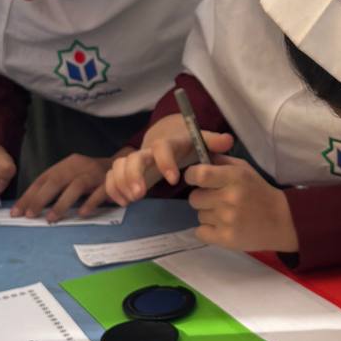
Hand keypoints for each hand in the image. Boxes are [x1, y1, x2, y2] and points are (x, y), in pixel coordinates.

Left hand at [11, 154, 112, 221]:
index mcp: (67, 164)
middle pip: (57, 180)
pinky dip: (90, 203)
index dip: (29, 195)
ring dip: (62, 203)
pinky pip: (100, 192)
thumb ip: (57, 187)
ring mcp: (96, 173)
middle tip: (30, 215)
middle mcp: (79, 165)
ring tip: (51, 219)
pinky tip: (82, 214)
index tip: (17, 212)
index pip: (43, 179)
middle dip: (41, 199)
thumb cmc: (92, 176)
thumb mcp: (72, 176)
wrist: (126, 166)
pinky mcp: (111, 182)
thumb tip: (31, 206)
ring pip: (76, 186)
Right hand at [105, 115, 233, 204]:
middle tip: (140, 195)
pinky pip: (112, 176)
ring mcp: (135, 160)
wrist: (168, 137)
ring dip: (120, 183)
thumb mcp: (200, 141)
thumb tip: (228, 140)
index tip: (174, 180)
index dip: (166, 162)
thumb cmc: (186, 144)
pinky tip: (122, 202)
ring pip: (119, 166)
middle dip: (133, 176)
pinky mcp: (126, 170)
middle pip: (133, 158)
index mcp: (167, 144)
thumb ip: (212, 142)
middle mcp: (147, 151)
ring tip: (130, 200)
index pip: (162, 148)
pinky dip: (112, 188)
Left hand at [185, 156, 298, 251]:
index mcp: (234, 178)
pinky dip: (208, 231)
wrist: (282, 220)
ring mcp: (227, 220)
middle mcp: (229, 198)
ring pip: (199, 215)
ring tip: (226, 214)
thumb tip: (197, 156)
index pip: (199, 175)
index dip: (192, 176)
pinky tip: (222, 226)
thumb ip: (221, 161)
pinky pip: (200, 232)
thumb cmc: (259, 191)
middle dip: (202, 198)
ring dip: (208, 214)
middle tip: (217, 200)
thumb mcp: (244, 170)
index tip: (196, 180)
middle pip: (194, 198)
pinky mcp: (226, 238)